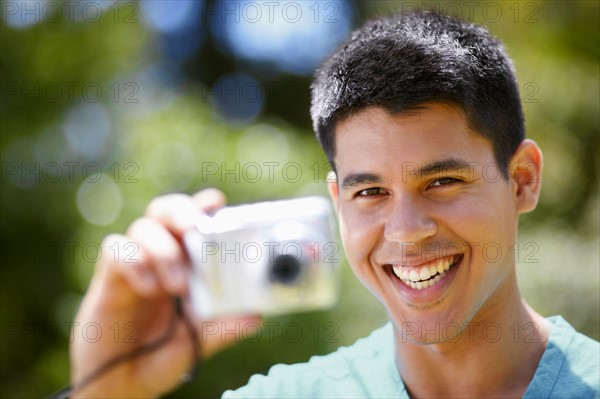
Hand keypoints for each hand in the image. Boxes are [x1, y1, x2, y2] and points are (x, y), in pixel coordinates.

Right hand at [69, 188, 260, 397]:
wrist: (124, 384)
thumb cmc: (163, 355)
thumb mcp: (200, 343)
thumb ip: (224, 328)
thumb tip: (255, 316)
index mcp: (187, 264)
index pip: (194, 222)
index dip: (204, 207)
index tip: (216, 202)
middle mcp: (160, 257)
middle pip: (166, 211)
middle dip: (181, 211)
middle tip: (194, 227)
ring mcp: (134, 265)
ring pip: (142, 227)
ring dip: (163, 250)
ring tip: (177, 285)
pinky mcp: (109, 278)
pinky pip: (115, 249)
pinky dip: (133, 261)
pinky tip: (148, 288)